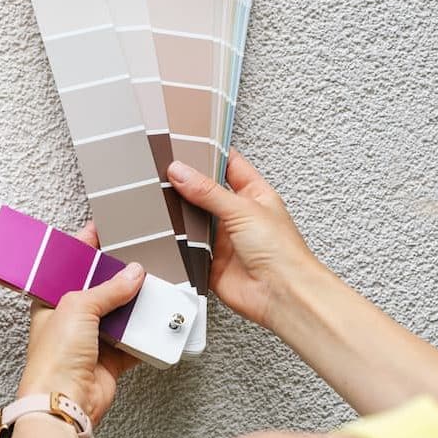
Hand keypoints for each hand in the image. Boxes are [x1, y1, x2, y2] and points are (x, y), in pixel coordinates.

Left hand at [18, 222, 144, 425]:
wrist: (64, 401)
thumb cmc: (54, 358)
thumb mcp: (78, 307)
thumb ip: (109, 289)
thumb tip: (133, 274)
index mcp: (52, 300)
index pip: (71, 264)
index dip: (87, 247)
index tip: (105, 230)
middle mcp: (71, 318)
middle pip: (100, 288)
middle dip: (120, 277)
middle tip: (140, 258)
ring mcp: (91, 339)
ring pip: (120, 313)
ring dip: (136, 305)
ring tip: (155, 286)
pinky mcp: (110, 359)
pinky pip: (134, 340)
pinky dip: (146, 333)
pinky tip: (157, 321)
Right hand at [166, 151, 317, 330]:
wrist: (282, 295)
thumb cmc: (282, 252)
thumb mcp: (243, 209)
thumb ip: (208, 192)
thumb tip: (181, 172)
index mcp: (253, 194)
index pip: (229, 165)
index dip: (210, 153)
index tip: (185, 142)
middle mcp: (237, 215)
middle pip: (205, 192)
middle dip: (186, 184)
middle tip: (161, 171)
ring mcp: (223, 239)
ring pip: (193, 220)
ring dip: (179, 214)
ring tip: (155, 197)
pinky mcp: (210, 262)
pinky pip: (187, 249)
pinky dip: (176, 243)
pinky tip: (163, 232)